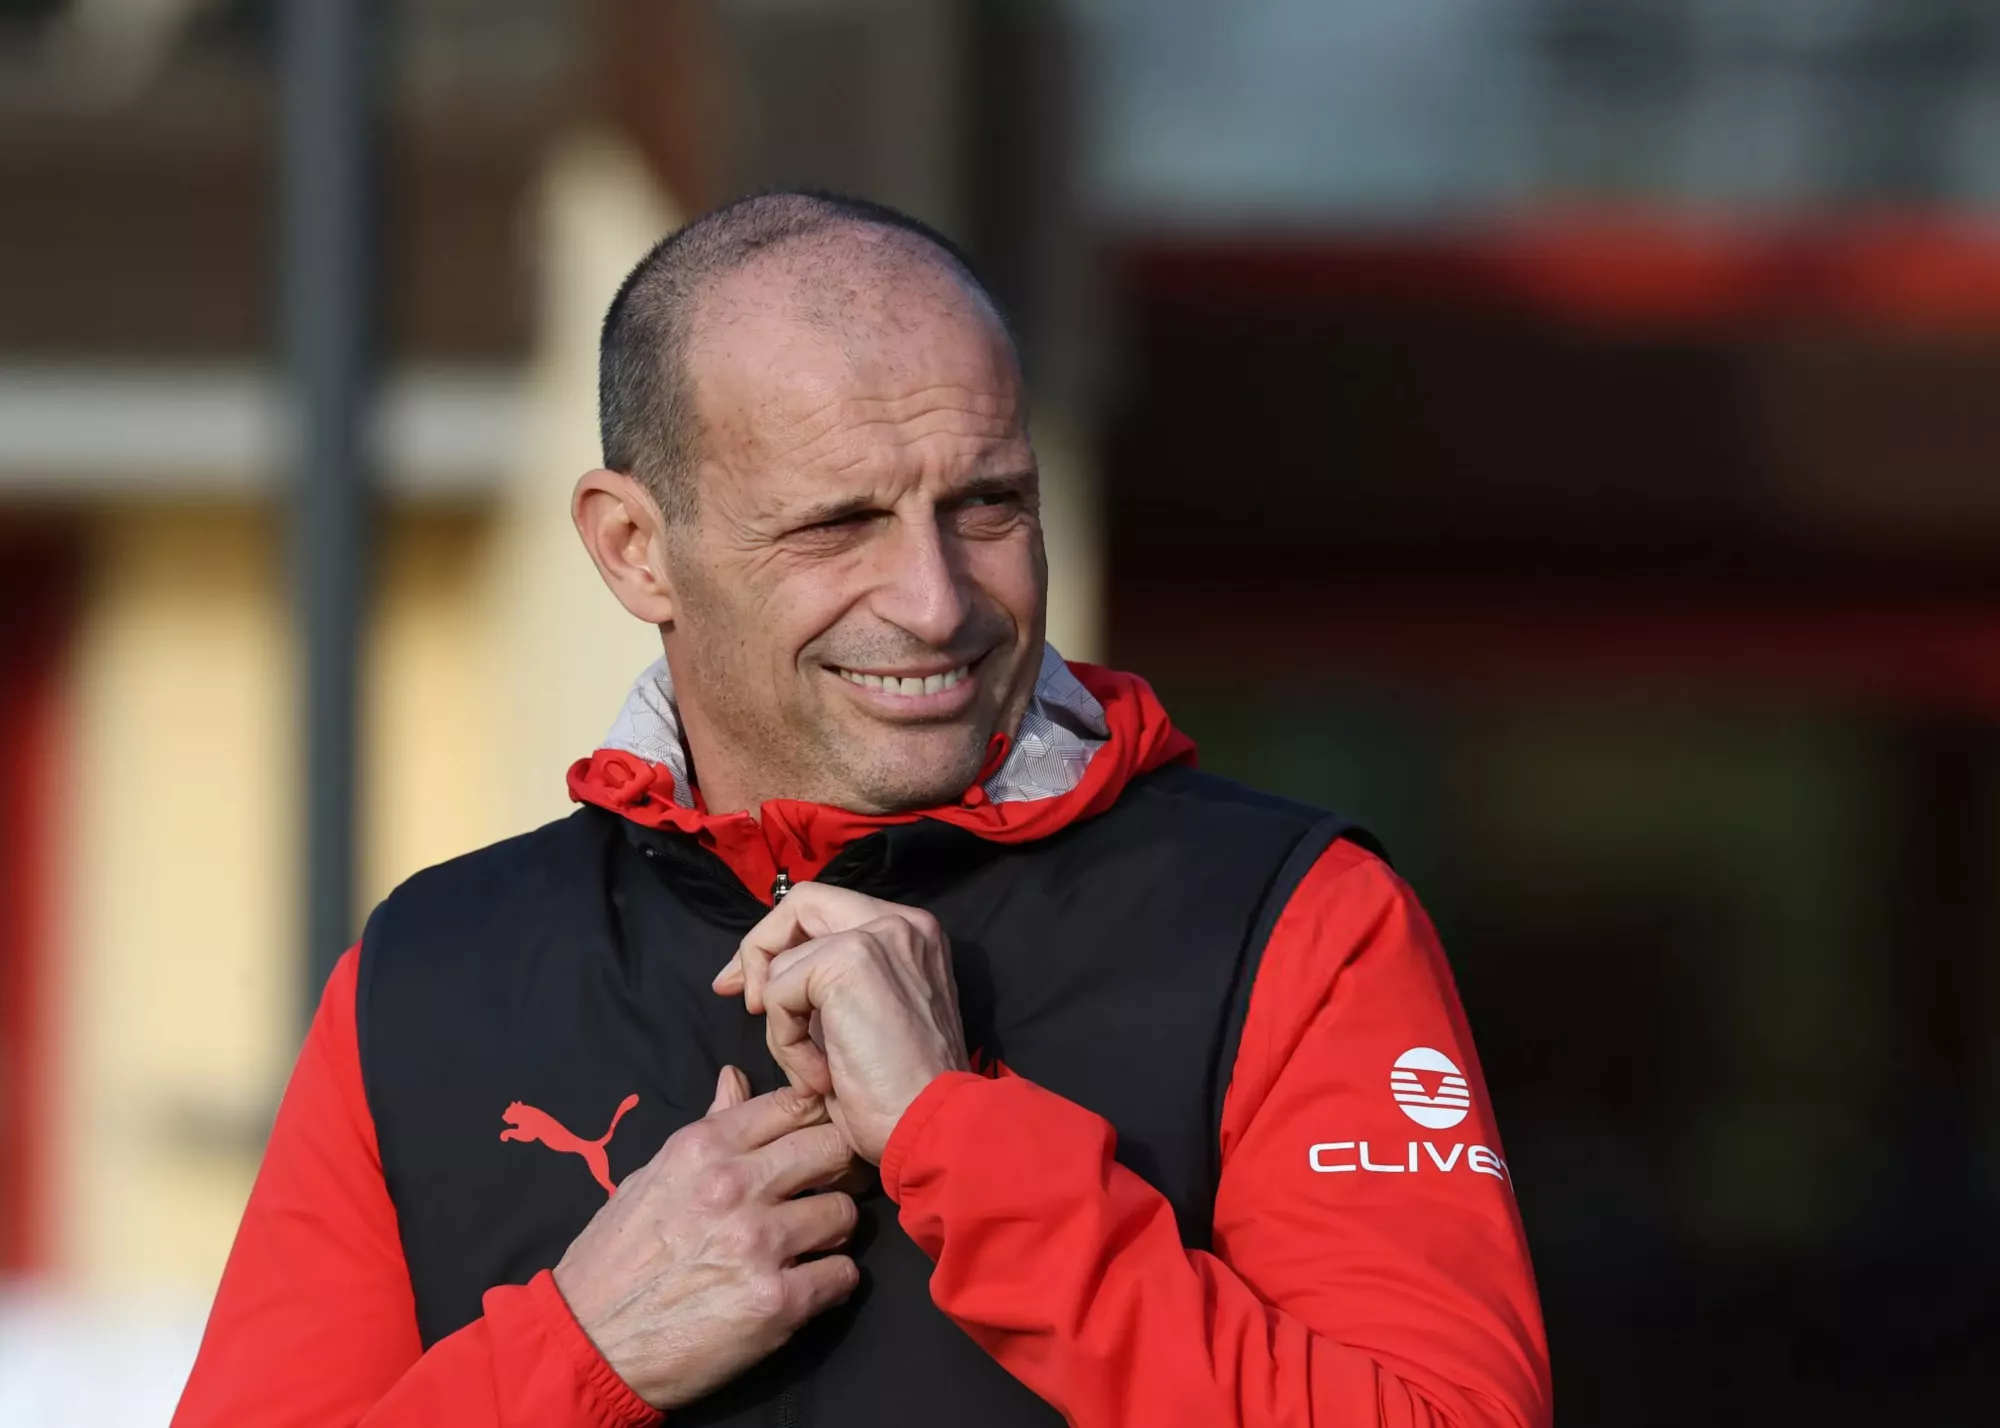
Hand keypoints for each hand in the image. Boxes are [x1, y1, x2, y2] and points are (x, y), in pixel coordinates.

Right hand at [552, 1067, 859, 1409]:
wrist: (589, 1344)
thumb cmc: (615, 1258)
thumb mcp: (651, 1177)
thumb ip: (707, 1128)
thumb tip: (736, 1077)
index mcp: (703, 1148)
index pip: (794, 1103)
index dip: (818, 1118)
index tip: (819, 1138)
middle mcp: (734, 1187)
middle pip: (833, 1149)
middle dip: (839, 1169)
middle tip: (830, 1189)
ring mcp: (758, 1244)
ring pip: (845, 1214)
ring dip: (834, 1231)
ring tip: (811, 1245)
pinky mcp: (776, 1302)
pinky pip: (843, 1275)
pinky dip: (833, 1281)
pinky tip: (810, 1286)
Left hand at [712, 883, 967, 1162]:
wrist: (934, 1126)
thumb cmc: (902, 1094)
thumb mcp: (866, 1022)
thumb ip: (829, 987)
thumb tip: (760, 978)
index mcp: (912, 935)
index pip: (827, 909)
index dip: (781, 940)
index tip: (751, 988)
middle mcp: (901, 923)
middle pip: (800, 904)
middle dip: (758, 951)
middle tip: (743, 1001)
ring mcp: (877, 936)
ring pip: (782, 964)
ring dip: (784, 1028)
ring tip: (819, 1072)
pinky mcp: (849, 961)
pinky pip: (778, 994)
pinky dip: (786, 1044)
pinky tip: (822, 1075)